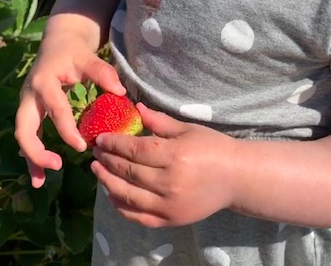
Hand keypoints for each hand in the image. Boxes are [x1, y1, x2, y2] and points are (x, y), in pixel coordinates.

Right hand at [15, 34, 124, 188]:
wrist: (57, 41)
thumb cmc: (73, 50)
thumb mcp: (87, 57)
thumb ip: (103, 73)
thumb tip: (121, 92)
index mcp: (44, 82)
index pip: (55, 110)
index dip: (67, 130)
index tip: (83, 146)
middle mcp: (29, 95)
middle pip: (24, 127)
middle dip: (36, 150)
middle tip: (56, 166)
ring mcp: (26, 104)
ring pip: (22, 135)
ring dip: (30, 158)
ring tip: (40, 182)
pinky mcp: (29, 111)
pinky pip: (28, 135)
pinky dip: (31, 154)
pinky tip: (38, 174)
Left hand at [91, 103, 236, 226]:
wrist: (236, 178)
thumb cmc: (213, 147)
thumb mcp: (188, 129)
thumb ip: (160, 122)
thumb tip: (136, 108)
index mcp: (175, 155)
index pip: (135, 150)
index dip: (114, 144)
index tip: (100, 137)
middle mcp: (170, 182)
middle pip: (129, 171)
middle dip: (107, 160)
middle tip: (95, 150)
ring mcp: (169, 205)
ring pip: (128, 195)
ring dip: (107, 182)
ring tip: (97, 169)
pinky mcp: (170, 220)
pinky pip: (138, 216)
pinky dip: (121, 206)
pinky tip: (112, 193)